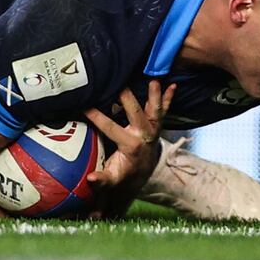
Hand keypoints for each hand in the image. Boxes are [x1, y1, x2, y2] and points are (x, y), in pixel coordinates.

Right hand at [84, 80, 175, 218]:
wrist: (141, 173)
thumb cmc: (123, 173)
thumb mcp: (112, 179)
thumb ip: (102, 179)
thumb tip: (90, 178)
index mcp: (130, 146)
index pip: (111, 128)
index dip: (98, 117)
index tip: (85, 106)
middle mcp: (143, 135)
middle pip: (136, 113)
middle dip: (127, 98)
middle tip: (119, 82)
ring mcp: (153, 129)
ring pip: (155, 110)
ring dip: (155, 95)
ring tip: (154, 80)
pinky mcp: (157, 125)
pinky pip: (164, 110)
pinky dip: (169, 98)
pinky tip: (173, 85)